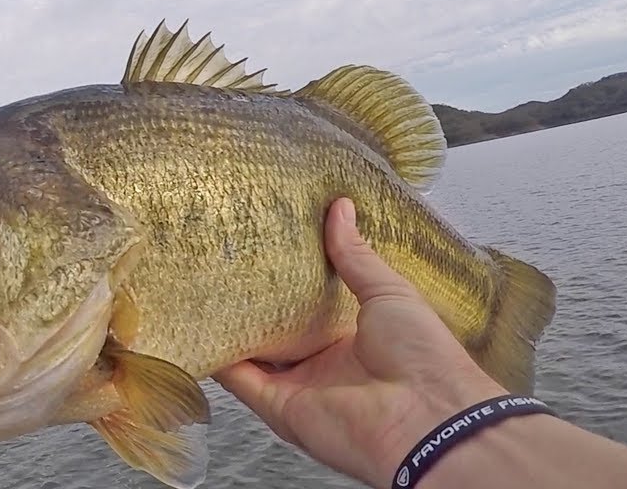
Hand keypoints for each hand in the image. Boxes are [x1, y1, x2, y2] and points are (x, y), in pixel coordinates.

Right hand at [214, 198, 505, 488]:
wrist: (427, 419)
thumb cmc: (423, 356)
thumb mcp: (390, 292)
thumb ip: (356, 255)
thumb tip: (340, 207)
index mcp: (350, 339)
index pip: (308, 308)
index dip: (286, 281)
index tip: (263, 248)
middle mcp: (321, 365)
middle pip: (275, 331)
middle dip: (250, 303)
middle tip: (225, 262)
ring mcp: (297, 387)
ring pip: (250, 353)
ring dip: (228, 328)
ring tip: (203, 287)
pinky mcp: (278, 407)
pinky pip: (239, 380)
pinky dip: (218, 357)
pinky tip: (199, 326)